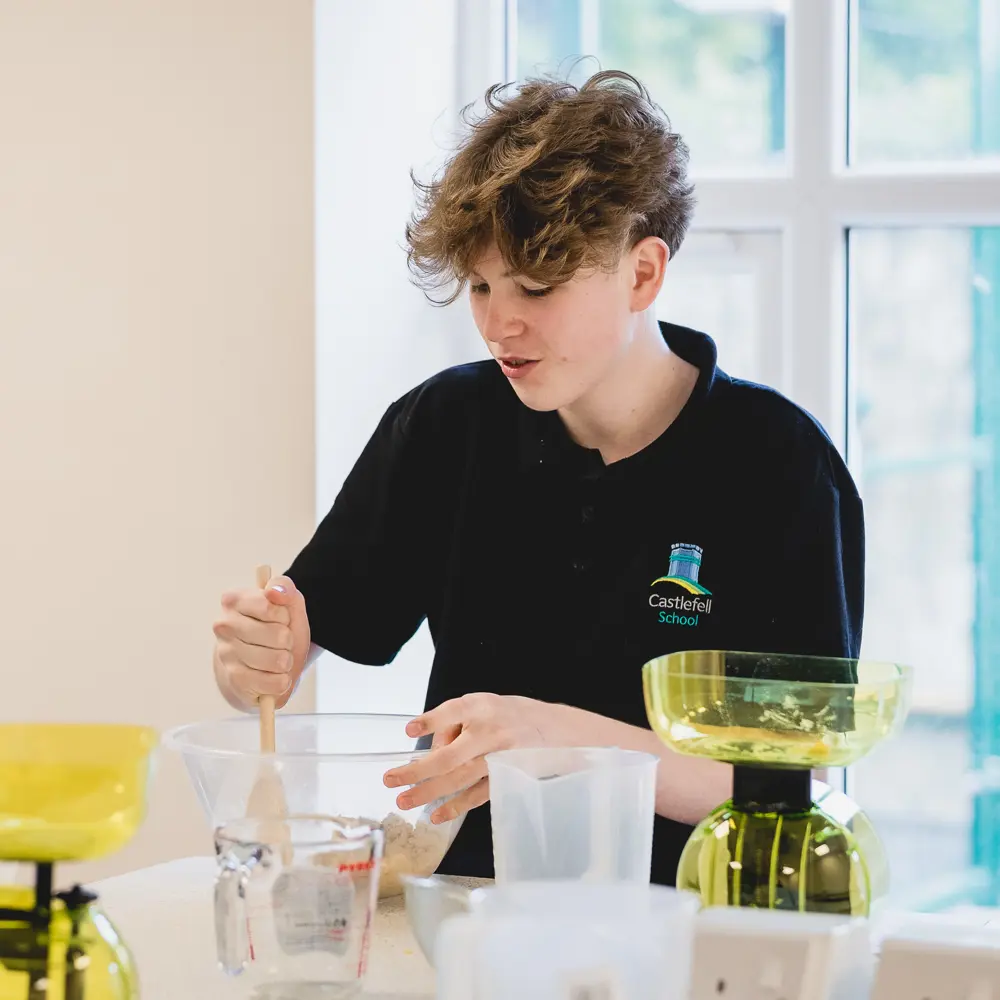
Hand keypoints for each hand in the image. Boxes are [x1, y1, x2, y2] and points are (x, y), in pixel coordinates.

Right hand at [212, 574, 310, 711]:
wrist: (265, 663)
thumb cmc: (277, 628)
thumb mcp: (288, 604)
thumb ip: (284, 588)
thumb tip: (274, 591)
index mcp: (234, 600)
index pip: (270, 605)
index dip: (285, 615)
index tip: (280, 618)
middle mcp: (224, 625)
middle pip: (278, 635)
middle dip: (288, 640)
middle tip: (281, 641)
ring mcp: (227, 654)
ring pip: (278, 660)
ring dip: (287, 661)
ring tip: (279, 658)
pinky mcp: (235, 680)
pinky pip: (274, 682)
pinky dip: (282, 680)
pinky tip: (274, 675)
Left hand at [382, 693, 551, 823]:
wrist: (557, 730)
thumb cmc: (511, 715)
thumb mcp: (484, 705)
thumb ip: (455, 723)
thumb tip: (431, 749)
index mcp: (482, 707)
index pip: (453, 712)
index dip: (431, 721)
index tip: (409, 730)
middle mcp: (490, 732)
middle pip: (450, 756)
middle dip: (418, 770)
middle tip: (391, 779)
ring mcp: (499, 758)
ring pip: (460, 779)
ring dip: (430, 791)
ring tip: (404, 800)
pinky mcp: (507, 778)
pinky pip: (478, 795)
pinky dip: (457, 806)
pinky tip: (436, 814)